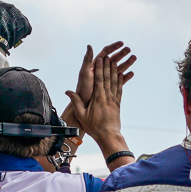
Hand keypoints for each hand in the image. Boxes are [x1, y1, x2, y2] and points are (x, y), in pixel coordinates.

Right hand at [65, 45, 135, 163]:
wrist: (108, 135)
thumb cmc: (94, 126)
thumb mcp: (82, 115)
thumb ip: (76, 102)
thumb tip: (68, 91)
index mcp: (98, 98)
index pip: (99, 80)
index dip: (100, 69)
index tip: (100, 60)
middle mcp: (107, 96)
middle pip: (108, 78)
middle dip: (107, 66)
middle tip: (108, 56)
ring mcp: (114, 99)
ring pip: (115, 82)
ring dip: (115, 71)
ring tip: (115, 61)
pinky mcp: (118, 103)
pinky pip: (120, 89)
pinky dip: (121, 80)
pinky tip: (122, 74)